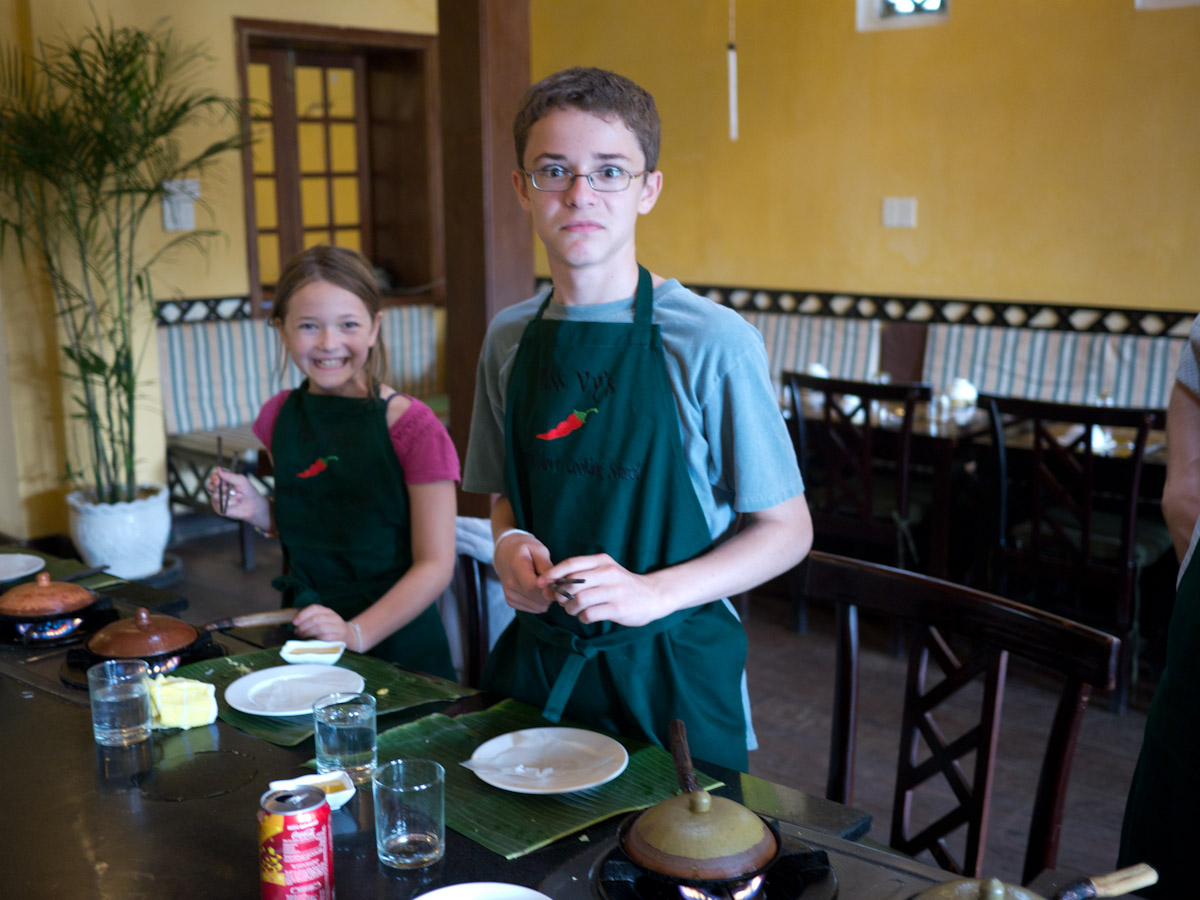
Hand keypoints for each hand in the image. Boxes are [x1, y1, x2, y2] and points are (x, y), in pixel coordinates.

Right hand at [206, 467, 266, 524]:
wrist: (253, 505)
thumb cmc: (248, 491)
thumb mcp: (241, 481)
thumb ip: (229, 476)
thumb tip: (218, 468)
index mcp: (223, 480)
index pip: (214, 476)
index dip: (214, 478)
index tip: (218, 481)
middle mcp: (218, 489)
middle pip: (209, 486)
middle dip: (217, 487)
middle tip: (226, 489)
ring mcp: (218, 499)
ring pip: (214, 496)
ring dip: (226, 496)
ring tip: (236, 496)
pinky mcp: (219, 508)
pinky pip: (218, 505)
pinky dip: (227, 504)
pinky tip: (234, 504)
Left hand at [292, 605, 352, 644]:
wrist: (349, 636)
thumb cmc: (331, 629)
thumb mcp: (323, 620)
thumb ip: (311, 619)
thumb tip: (295, 624)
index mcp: (328, 611)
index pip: (315, 608)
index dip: (303, 614)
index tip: (294, 622)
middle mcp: (334, 617)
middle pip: (316, 619)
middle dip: (303, 626)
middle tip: (297, 632)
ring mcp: (338, 627)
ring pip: (320, 627)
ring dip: (308, 633)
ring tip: (302, 637)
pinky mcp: (339, 637)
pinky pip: (325, 637)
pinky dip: (316, 639)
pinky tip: (311, 641)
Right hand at [493, 532, 555, 613]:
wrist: (505, 552)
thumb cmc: (525, 548)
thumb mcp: (538, 549)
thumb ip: (546, 566)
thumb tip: (555, 583)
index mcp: (516, 566)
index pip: (533, 586)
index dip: (550, 588)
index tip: (559, 582)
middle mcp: (510, 583)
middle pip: (537, 599)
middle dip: (552, 593)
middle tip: (556, 582)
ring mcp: (509, 594)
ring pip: (538, 607)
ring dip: (547, 599)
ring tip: (547, 585)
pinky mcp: (511, 601)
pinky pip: (533, 609)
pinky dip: (540, 602)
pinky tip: (539, 590)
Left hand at [538, 553, 669, 627]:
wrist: (652, 596)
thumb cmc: (621, 585)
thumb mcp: (604, 572)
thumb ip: (580, 577)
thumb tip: (549, 587)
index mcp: (602, 561)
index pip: (571, 564)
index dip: (553, 574)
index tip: (541, 583)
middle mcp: (608, 573)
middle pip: (572, 583)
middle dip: (561, 595)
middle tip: (562, 602)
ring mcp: (614, 591)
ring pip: (578, 600)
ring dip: (570, 609)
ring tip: (574, 610)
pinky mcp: (618, 608)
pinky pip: (589, 614)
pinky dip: (583, 618)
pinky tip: (587, 616)